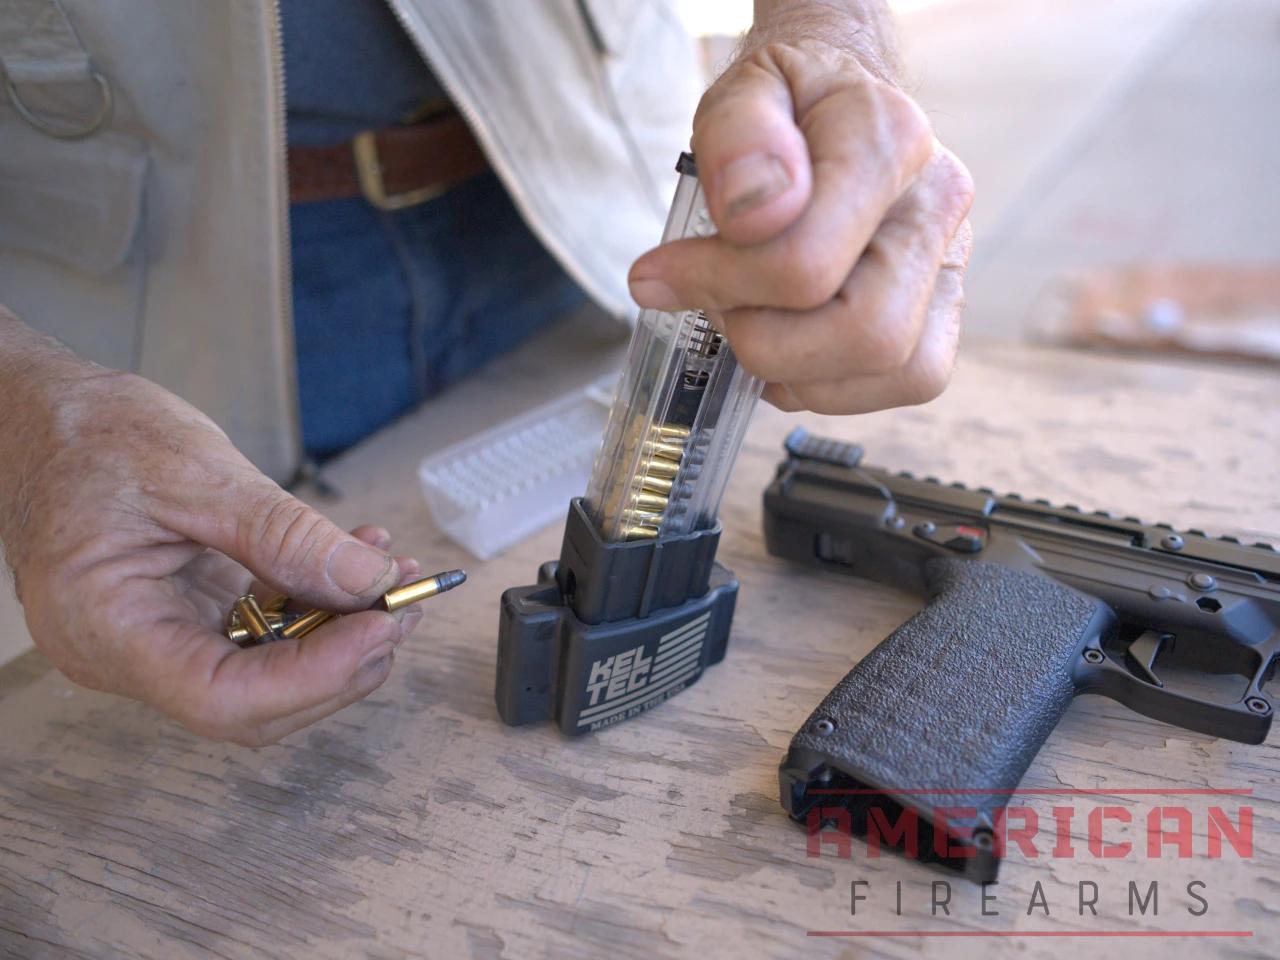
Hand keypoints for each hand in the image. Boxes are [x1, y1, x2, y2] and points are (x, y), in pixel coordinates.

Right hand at [0, 341, 419, 745]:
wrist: (42, 415)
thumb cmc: (87, 437)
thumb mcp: (195, 473)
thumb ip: (284, 534)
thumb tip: (368, 581)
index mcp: (107, 630)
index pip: (223, 699)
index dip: (316, 676)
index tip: (382, 627)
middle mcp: (129, 653)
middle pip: (256, 701)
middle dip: (343, 658)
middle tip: (404, 604)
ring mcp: (160, 639)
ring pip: (269, 671)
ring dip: (341, 630)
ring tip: (394, 575)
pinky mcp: (188, 616)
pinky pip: (263, 630)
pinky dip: (316, 602)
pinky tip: (356, 561)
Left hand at [628, 31, 973, 413]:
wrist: (832, 107)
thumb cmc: (784, 107)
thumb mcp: (741, 91)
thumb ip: (739, 135)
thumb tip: (755, 211)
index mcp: (890, 140)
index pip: (807, 262)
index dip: (721, 283)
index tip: (662, 271)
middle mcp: (936, 206)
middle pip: (868, 333)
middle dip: (766, 341)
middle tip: (716, 304)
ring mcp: (948, 266)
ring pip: (894, 371)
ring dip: (798, 370)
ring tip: (750, 319)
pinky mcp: (940, 314)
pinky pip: (904, 382)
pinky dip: (828, 384)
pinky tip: (786, 344)